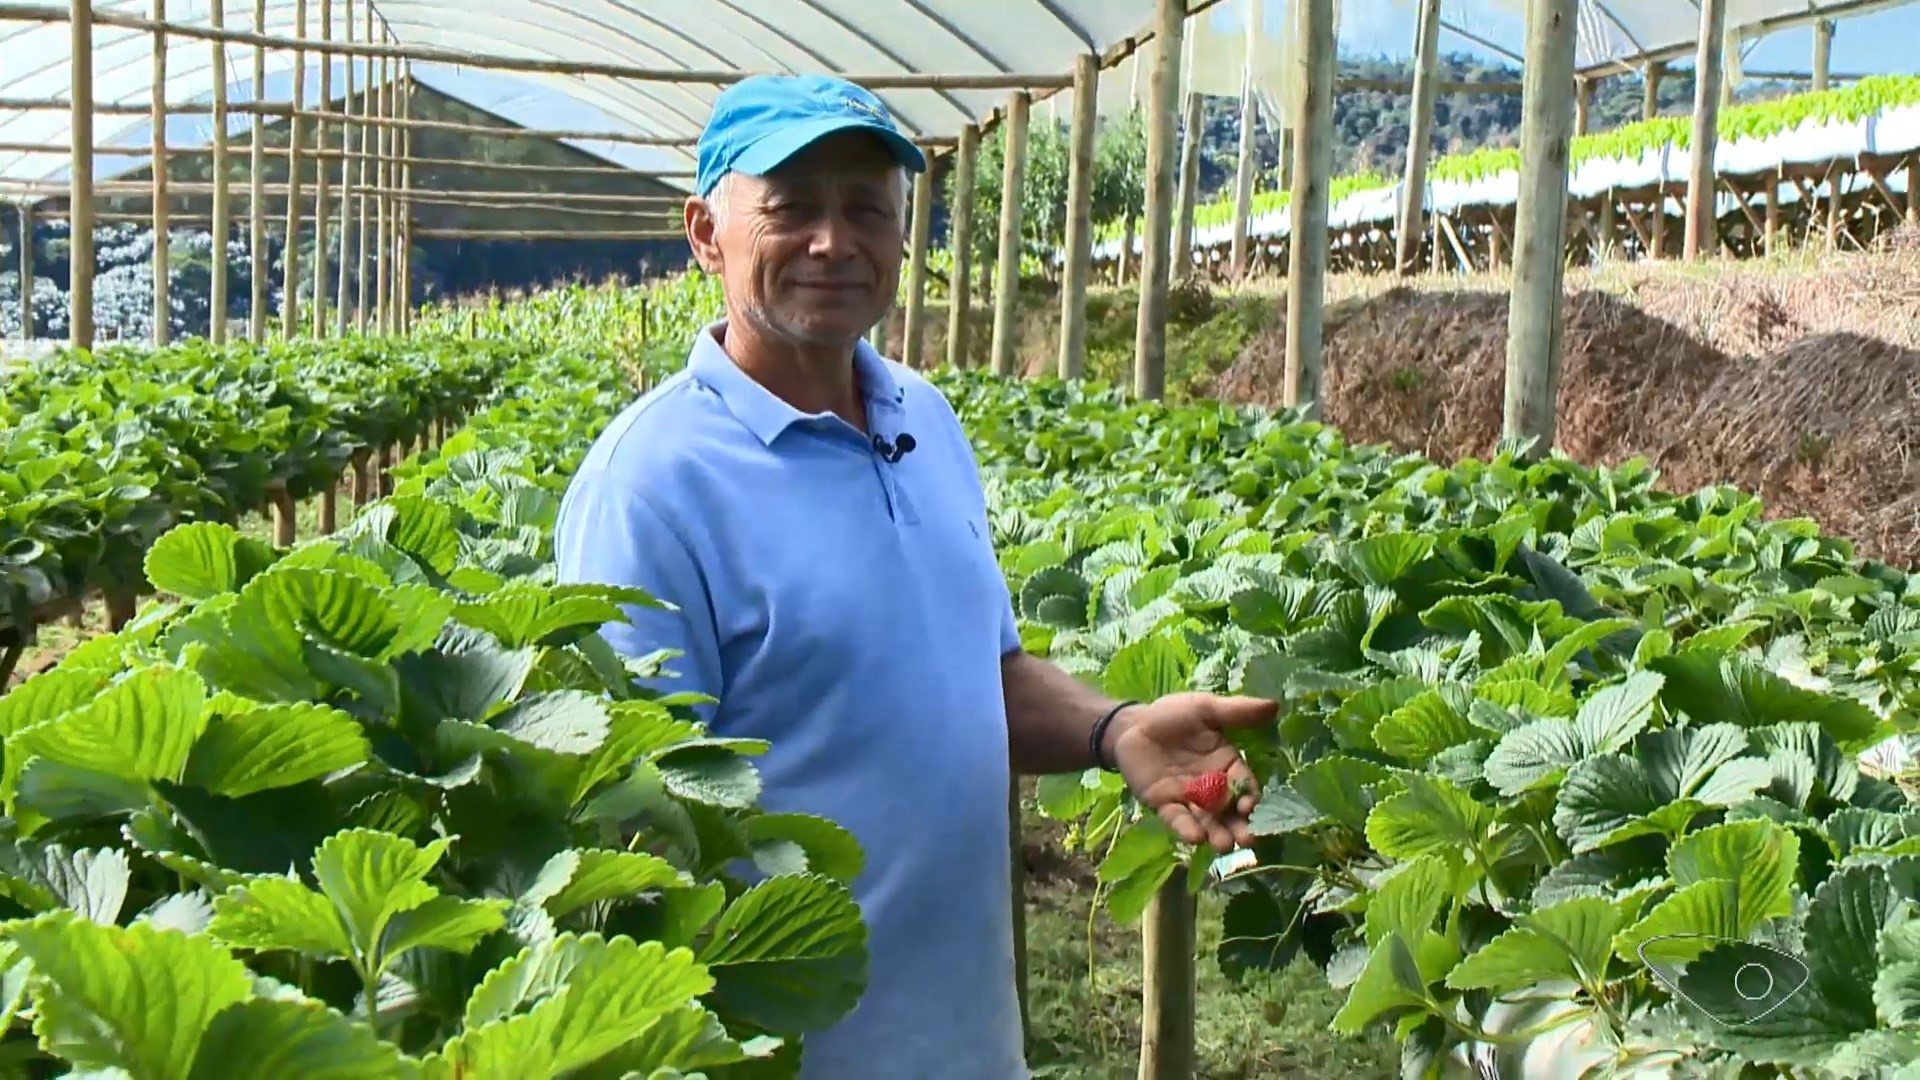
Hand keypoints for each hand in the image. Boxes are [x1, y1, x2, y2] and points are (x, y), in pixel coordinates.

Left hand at [1107, 692, 1277, 853]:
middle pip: (1230, 811)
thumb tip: (1274, 704)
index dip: (1250, 798)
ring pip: (1207, 821)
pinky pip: (1177, 820)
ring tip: (1224, 845)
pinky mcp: (1164, 805)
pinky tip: (1195, 838)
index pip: (1244, 785)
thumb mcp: (1204, 709)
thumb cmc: (1172, 716)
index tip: (1251, 807)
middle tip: (1247, 840)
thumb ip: (1236, 712)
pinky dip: (1186, 830)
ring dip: (1217, 834)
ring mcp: (1188, 799)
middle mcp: (1212, 787)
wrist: (1132, 724)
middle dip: (1239, 826)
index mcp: (1227, 765)